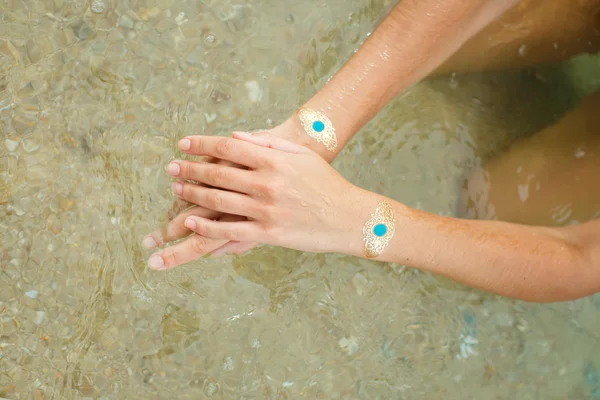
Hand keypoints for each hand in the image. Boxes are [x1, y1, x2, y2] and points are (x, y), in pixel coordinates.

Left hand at [143, 118, 323, 269]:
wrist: (349, 217)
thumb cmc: (326, 183)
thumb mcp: (301, 156)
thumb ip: (267, 144)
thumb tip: (236, 135)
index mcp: (273, 160)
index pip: (227, 147)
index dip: (201, 144)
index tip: (183, 144)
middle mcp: (265, 183)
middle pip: (217, 173)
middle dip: (190, 169)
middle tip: (171, 168)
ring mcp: (265, 210)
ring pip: (218, 201)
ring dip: (193, 195)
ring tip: (177, 190)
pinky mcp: (267, 233)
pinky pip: (229, 230)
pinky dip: (206, 227)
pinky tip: (191, 223)